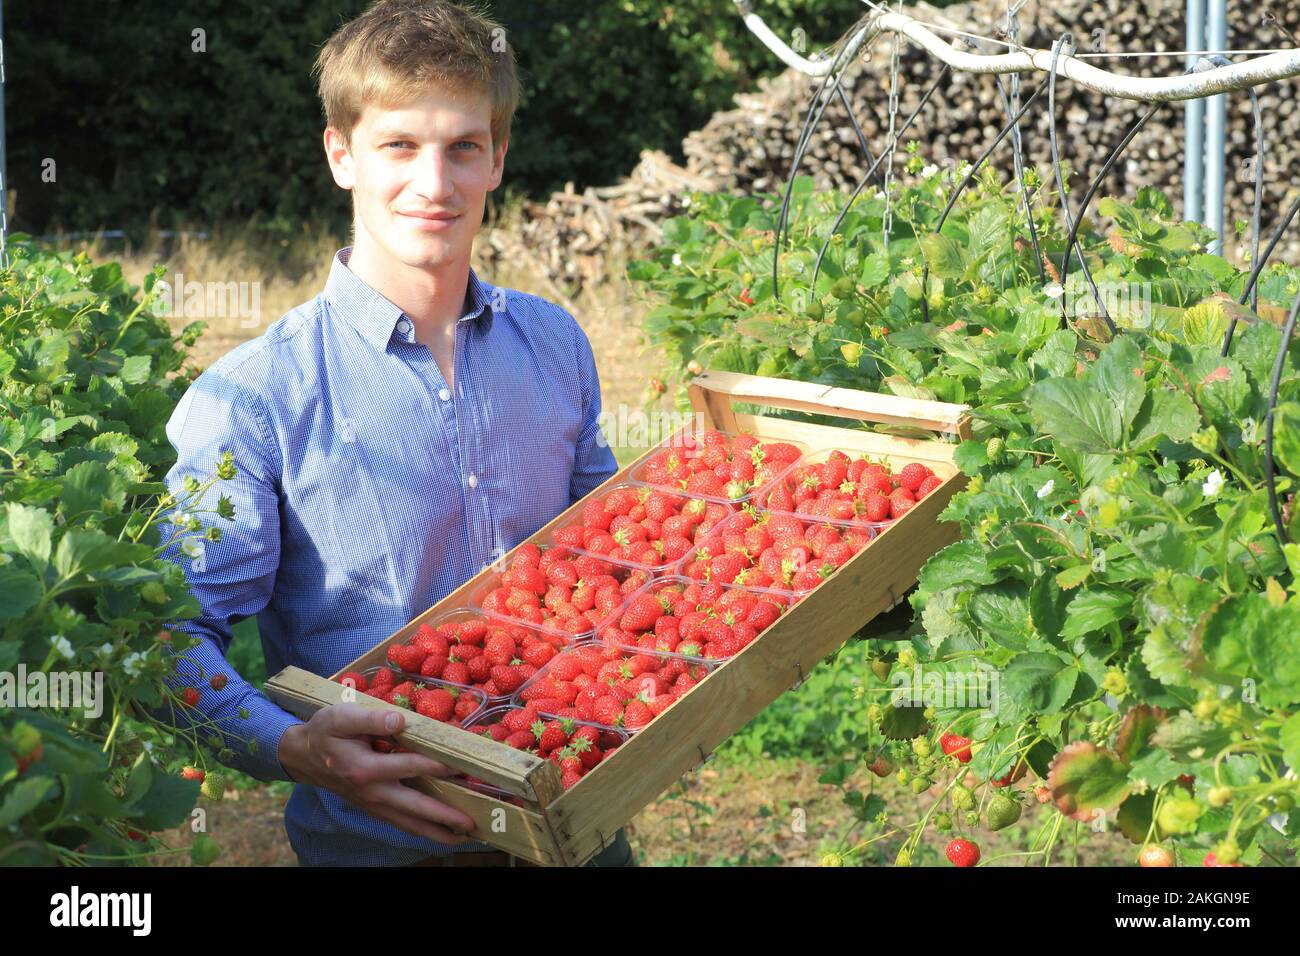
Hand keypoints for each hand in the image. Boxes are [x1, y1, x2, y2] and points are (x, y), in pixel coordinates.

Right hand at [278, 704, 475, 844]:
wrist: (304, 756)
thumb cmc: (325, 732)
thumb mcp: (341, 717)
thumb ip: (372, 719)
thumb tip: (401, 721)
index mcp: (364, 768)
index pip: (408, 767)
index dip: (436, 766)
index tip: (460, 766)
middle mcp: (372, 791)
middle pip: (414, 807)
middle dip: (444, 815)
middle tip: (471, 823)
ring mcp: (374, 804)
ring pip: (410, 823)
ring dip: (438, 832)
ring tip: (465, 836)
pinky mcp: (375, 809)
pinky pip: (402, 823)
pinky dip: (423, 829)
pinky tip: (441, 832)